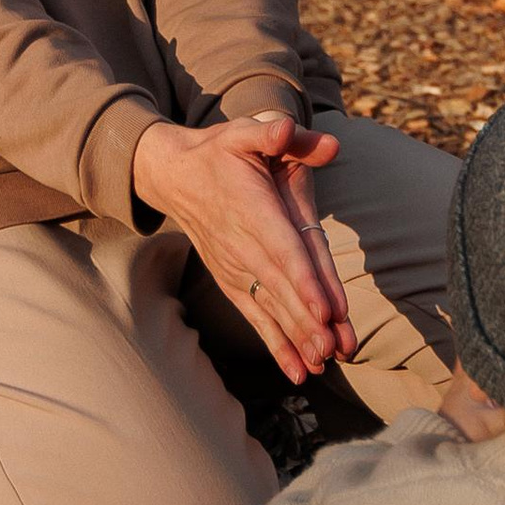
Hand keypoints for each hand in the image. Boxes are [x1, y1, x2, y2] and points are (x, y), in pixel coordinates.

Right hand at [130, 112, 355, 381]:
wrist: (172, 175)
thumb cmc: (218, 151)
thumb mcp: (244, 132)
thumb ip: (276, 133)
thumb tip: (305, 135)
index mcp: (252, 210)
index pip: (284, 250)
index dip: (305, 281)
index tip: (325, 310)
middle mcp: (242, 245)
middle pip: (281, 288)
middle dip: (307, 322)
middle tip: (332, 350)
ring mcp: (234, 267)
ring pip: (270, 308)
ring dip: (295, 339)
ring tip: (320, 366)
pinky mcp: (231, 281)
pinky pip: (256, 316)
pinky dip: (276, 344)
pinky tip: (298, 372)